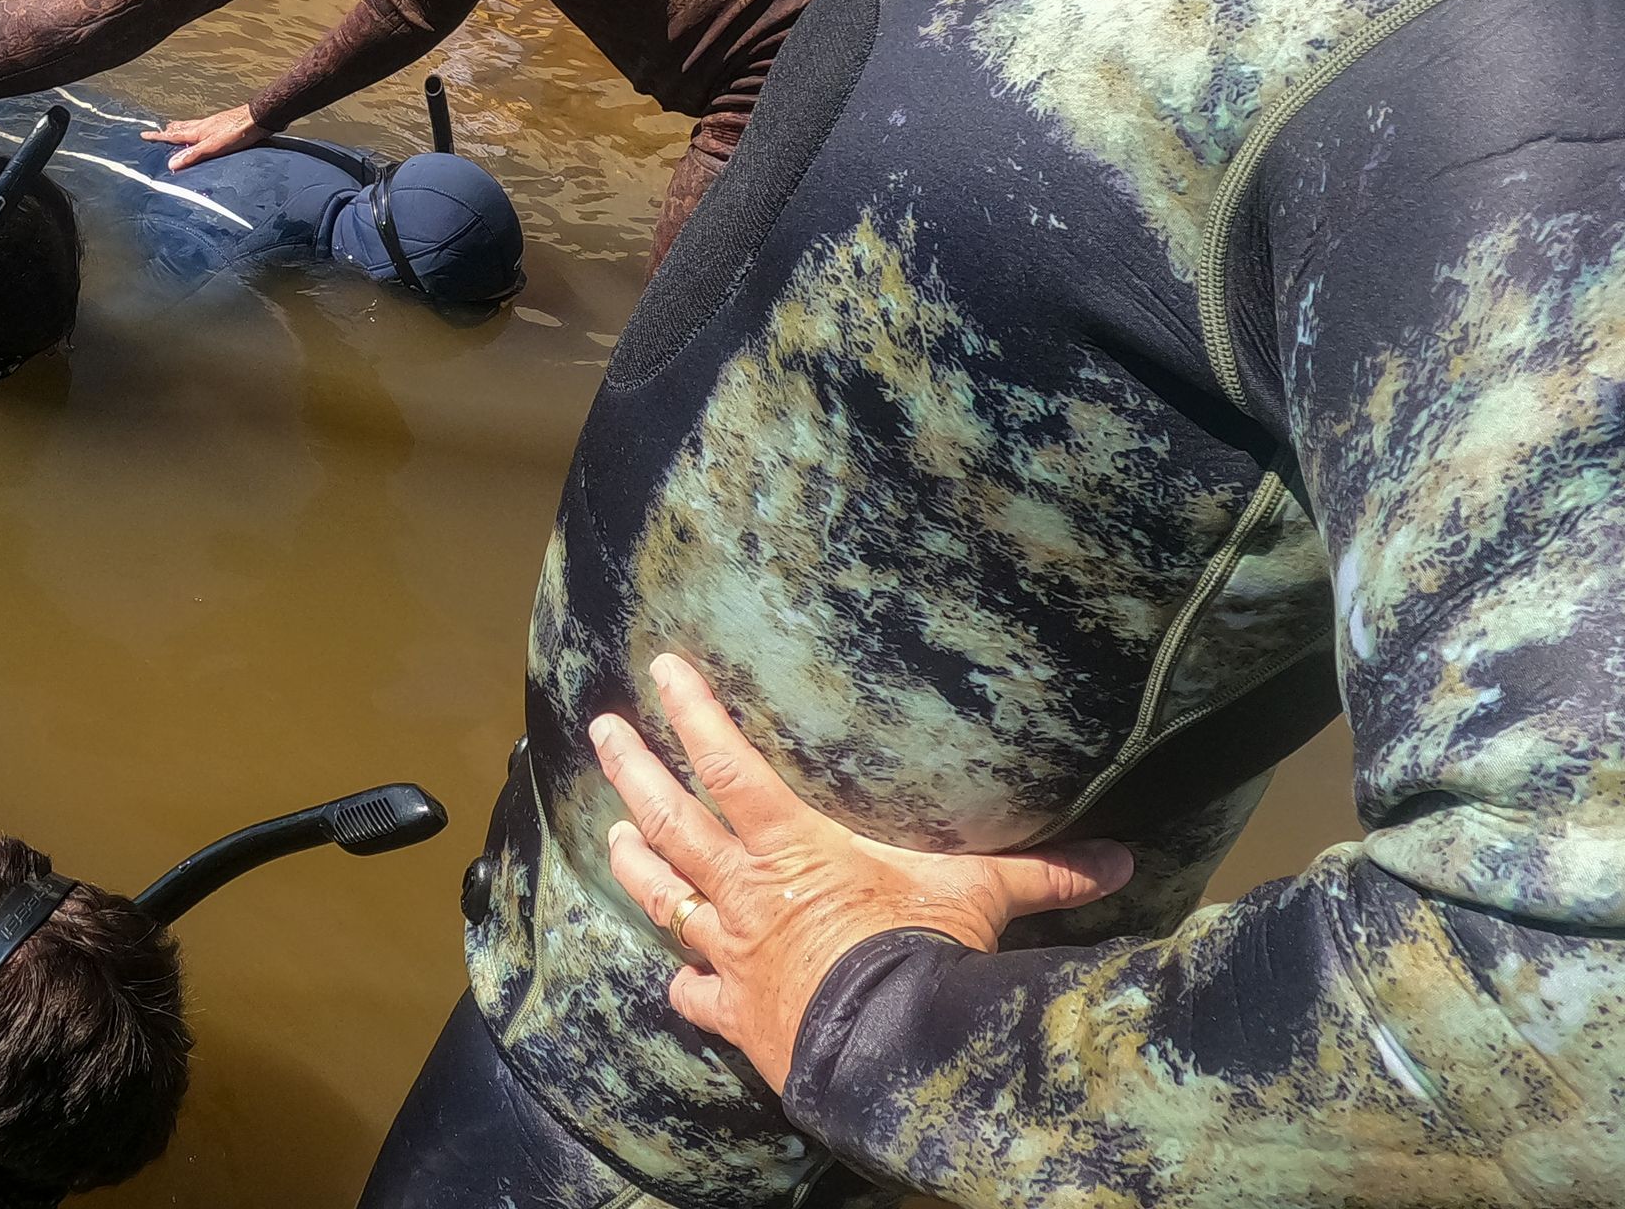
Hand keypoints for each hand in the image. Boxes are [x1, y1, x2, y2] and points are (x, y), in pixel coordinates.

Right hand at [143, 103, 269, 170]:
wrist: (259, 118)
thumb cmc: (237, 132)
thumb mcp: (213, 147)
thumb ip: (193, 155)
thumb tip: (171, 164)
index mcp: (197, 132)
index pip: (173, 135)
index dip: (158, 136)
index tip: (143, 135)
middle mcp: (203, 126)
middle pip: (181, 127)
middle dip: (169, 130)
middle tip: (160, 130)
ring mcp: (214, 125)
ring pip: (192, 126)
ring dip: (181, 128)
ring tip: (176, 128)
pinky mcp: (224, 125)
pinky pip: (204, 128)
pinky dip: (196, 130)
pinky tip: (205, 133)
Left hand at [591, 655, 1131, 1093]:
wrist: (885, 1051)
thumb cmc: (923, 956)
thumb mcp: (980, 897)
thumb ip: (1041, 872)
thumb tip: (1121, 857)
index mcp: (793, 847)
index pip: (727, 762)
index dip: (692, 713)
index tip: (660, 671)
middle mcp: (747, 892)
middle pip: (673, 817)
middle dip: (634, 769)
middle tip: (601, 729)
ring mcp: (731, 955)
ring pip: (664, 896)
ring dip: (636, 862)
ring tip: (611, 830)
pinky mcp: (735, 1015)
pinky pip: (696, 995)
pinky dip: (684, 985)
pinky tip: (672, 980)